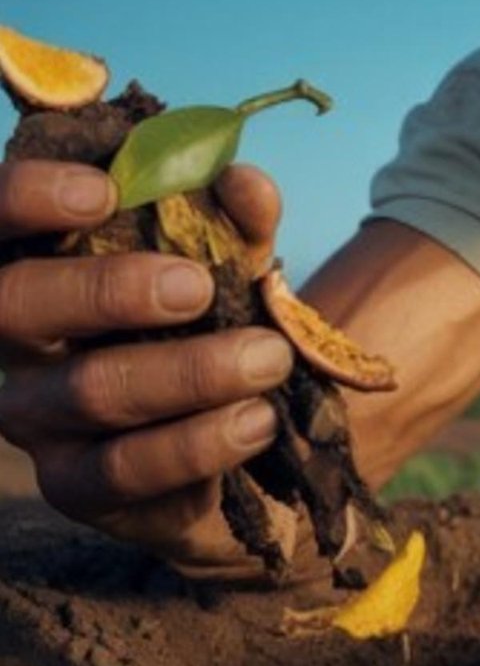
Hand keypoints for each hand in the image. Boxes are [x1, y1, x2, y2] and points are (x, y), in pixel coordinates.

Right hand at [0, 161, 294, 575]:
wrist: (235, 433)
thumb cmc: (211, 325)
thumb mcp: (233, 264)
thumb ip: (238, 221)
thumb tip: (239, 181)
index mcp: (42, 266)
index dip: (26, 197)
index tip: (104, 191)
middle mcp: (17, 340)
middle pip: (15, 304)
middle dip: (107, 290)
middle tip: (198, 287)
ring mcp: (36, 416)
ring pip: (88, 390)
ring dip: (189, 372)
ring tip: (269, 358)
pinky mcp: (74, 484)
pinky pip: (123, 468)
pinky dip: (199, 442)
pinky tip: (258, 420)